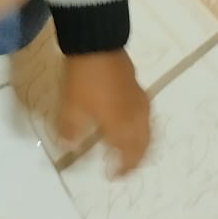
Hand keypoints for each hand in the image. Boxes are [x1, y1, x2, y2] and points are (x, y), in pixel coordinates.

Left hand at [58, 49, 151, 175]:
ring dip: (142, 143)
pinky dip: (140, 126)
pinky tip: (131, 123)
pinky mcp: (137, 87)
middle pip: (144, 143)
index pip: (128, 153)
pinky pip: (144, 115)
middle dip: (138, 158)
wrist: (97, 42)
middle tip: (129, 168)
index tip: (115, 176)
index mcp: (121, 125)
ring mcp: (139, 100)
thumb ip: (70, 131)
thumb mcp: (70, 107)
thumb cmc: (83, 79)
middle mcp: (136, 116)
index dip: (124, 167)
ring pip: (147, 129)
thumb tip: (70, 147)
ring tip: (133, 149)